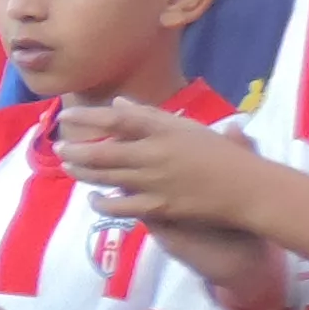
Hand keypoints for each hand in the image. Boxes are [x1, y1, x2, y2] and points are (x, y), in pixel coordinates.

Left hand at [53, 95, 268, 233]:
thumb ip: (150, 116)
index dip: (87, 117)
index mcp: (165, 130)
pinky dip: (102, 203)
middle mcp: (156, 154)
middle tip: (59, 147)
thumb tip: (119, 102)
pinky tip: (93, 199)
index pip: (117, 119)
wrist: (249, 188)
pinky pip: (120, 207)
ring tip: (69, 166)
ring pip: (106, 177)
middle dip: (76, 150)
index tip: (65, 116)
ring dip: (82, 172)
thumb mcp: (188, 127)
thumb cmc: (221, 154)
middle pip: (103, 151)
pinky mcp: (159, 206)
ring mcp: (156, 181)